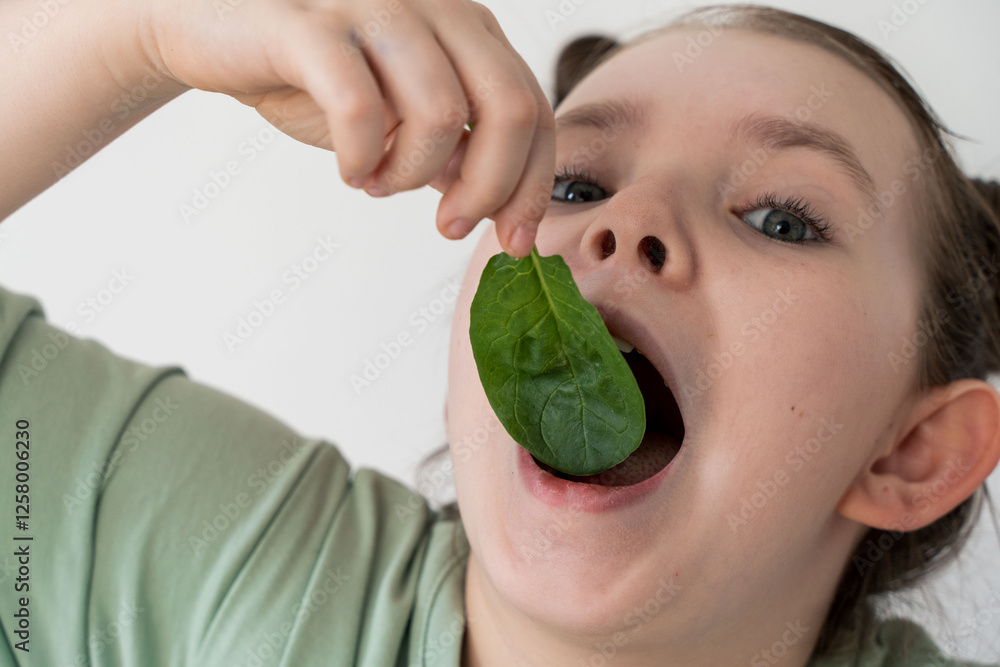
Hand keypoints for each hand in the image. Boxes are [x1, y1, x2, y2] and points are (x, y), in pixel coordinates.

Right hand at [142, 0, 553, 255]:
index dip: (534, 184)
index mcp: (467, 28)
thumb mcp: (401, 114)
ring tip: (377, 182)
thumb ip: (453, 149)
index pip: (534, 108)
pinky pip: (359, 106)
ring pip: (440, 113)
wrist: (215, 29)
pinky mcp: (310, 25)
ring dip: (411, 175)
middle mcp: (434, 7)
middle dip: (488, 189)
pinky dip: (360, 157)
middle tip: (448, 225)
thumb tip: (502, 207)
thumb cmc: (315, 74)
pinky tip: (348, 168)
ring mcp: (375, 8)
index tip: (516, 240)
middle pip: (508, 110)